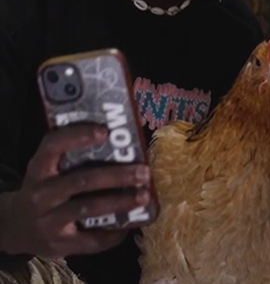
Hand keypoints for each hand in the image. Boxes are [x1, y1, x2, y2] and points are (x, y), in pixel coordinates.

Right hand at [0, 124, 151, 257]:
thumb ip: (73, 154)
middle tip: (144, 171)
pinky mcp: (58, 244)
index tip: (105, 132)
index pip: (53, 147)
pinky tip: (131, 224)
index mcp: (39, 168)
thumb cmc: (46, 188)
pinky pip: (90, 240)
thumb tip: (121, 138)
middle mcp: (41, 193)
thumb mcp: (49, 168)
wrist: (17, 226)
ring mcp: (48, 221)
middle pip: (81, 180)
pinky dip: (113, 233)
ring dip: (120, 202)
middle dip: (116, 175)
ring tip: (145, 196)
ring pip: (88, 208)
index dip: (77, 137)